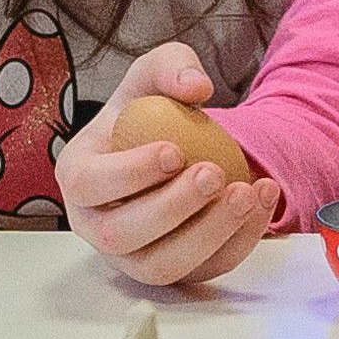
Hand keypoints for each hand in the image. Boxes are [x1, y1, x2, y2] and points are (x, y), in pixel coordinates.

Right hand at [57, 44, 281, 285]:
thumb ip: (170, 66)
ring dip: (206, 234)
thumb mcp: (155, 75)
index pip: (88, 185)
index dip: (129, 174)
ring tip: (244, 193)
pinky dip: (237, 242)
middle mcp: (96, 226)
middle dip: (170, 208)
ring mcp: (131, 257)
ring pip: (159, 266)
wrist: (178, 148)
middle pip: (120, 235)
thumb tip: (195, 87)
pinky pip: (201, 271)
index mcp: (78, 176)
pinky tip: (261, 202)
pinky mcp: (173, 272)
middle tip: (213, 172)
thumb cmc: (152, 112)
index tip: (175, 151)